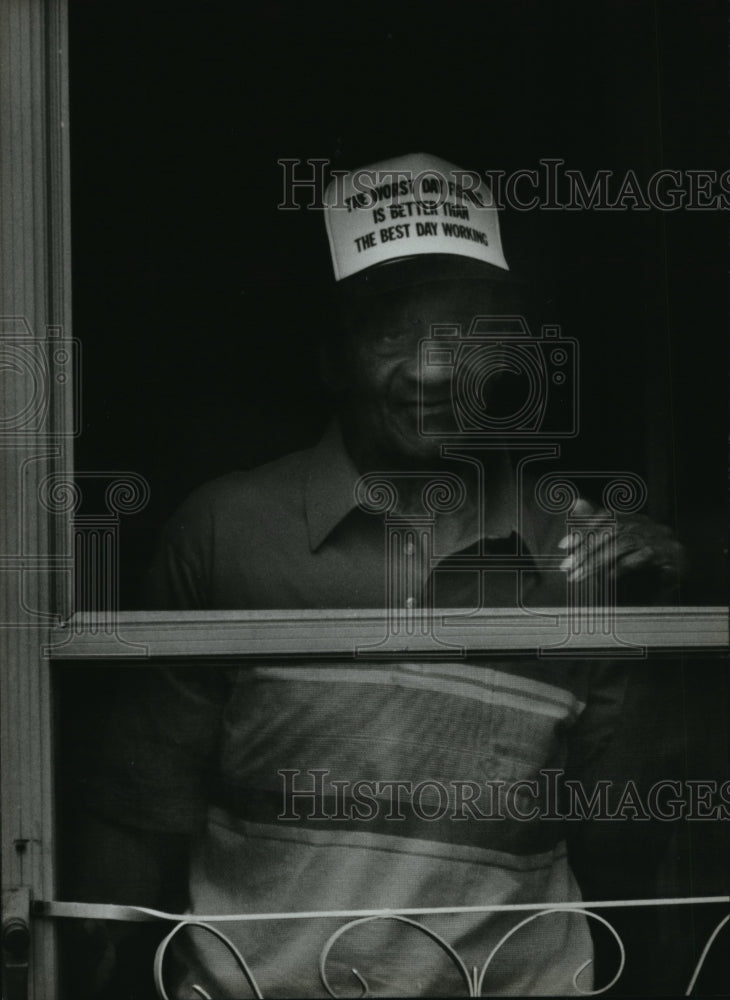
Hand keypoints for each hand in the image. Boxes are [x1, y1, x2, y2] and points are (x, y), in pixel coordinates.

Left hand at [558, 498, 684, 588]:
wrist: (680, 570)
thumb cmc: (644, 555)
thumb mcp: (618, 540)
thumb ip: (597, 524)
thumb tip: (576, 502)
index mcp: (633, 519)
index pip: (604, 518)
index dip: (582, 529)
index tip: (563, 545)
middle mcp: (645, 524)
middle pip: (610, 531)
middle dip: (586, 550)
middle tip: (567, 566)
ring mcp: (658, 538)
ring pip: (621, 544)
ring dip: (597, 561)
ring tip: (580, 575)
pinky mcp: (668, 555)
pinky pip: (641, 558)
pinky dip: (622, 566)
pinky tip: (608, 577)